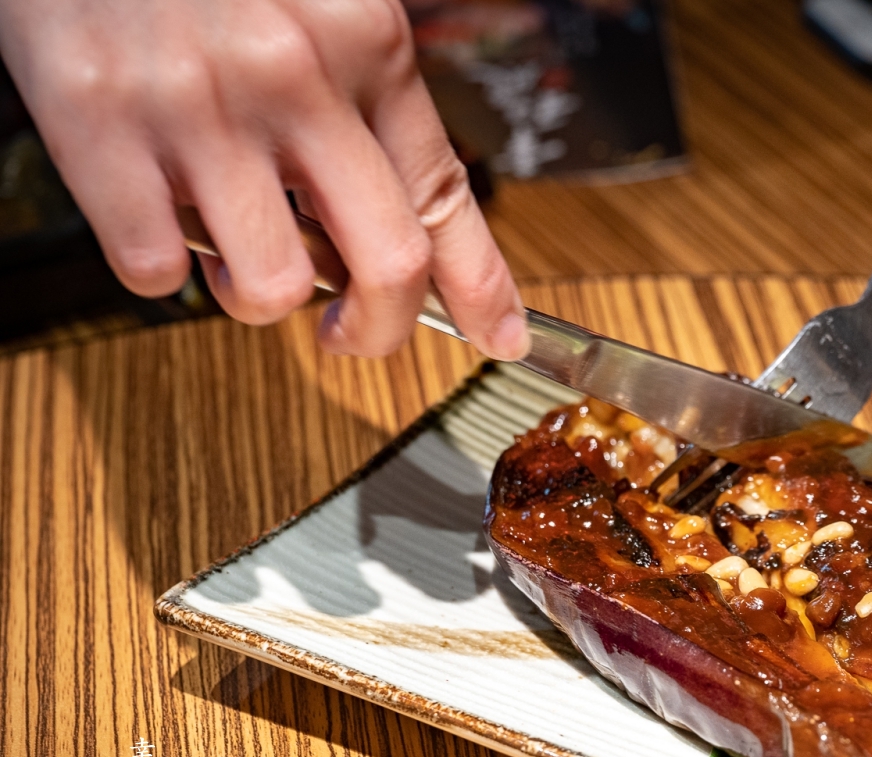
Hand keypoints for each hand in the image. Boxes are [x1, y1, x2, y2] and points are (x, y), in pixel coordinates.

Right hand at [0, 0, 528, 358]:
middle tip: (351, 333)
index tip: (501, 336)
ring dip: (257, 299)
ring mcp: (197, 103)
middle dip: (380, 328)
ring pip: (274, 287)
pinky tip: (157, 217)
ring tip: (234, 253)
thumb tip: (404, 239)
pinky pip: (154, 268)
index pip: (447, 194)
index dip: (483, 287)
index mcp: (365, 41)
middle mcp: (295, 75)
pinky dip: (159, 269)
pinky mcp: (97, 123)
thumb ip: (364, 108)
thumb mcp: (320, 10)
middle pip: (390, 263)